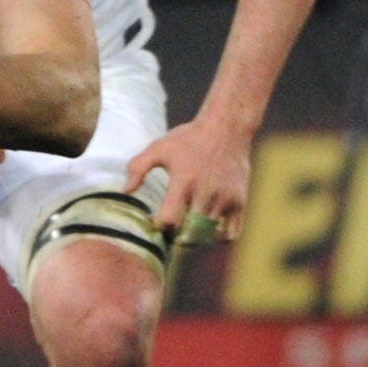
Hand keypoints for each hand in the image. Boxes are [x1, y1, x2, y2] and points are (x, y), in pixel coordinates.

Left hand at [126, 114, 251, 241]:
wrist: (227, 128)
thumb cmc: (188, 139)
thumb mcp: (158, 148)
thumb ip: (138, 168)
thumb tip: (127, 190)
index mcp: (184, 182)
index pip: (170, 219)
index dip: (159, 225)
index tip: (155, 219)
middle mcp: (206, 193)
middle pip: (188, 232)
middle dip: (175, 234)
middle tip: (170, 227)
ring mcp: (225, 198)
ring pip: (207, 234)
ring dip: (194, 236)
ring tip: (186, 227)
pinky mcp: (240, 201)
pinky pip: (231, 234)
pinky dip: (218, 238)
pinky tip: (208, 229)